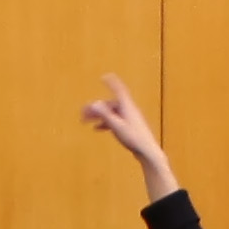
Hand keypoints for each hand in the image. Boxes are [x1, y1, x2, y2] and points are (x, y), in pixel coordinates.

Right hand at [76, 77, 173, 196]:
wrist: (146, 151)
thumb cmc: (133, 138)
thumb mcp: (116, 126)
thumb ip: (105, 114)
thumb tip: (94, 103)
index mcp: (127, 107)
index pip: (119, 91)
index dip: (112, 83)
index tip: (105, 76)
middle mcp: (128, 110)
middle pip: (110, 104)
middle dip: (95, 107)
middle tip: (82, 112)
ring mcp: (129, 118)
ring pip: (110, 113)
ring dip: (98, 115)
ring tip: (86, 121)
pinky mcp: (128, 126)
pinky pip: (114, 120)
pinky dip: (104, 122)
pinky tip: (97, 128)